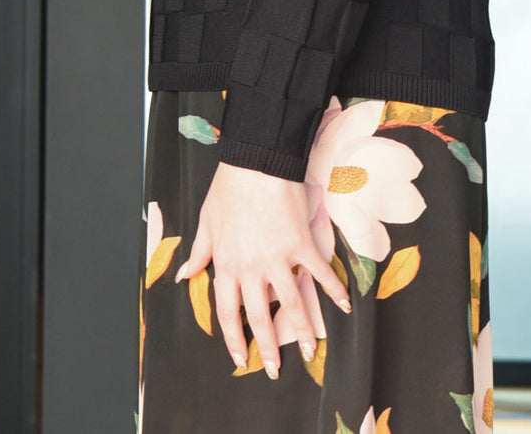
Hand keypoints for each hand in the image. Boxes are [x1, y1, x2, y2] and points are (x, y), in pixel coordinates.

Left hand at [174, 159, 351, 377]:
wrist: (255, 161)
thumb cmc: (228, 188)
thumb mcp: (206, 221)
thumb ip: (199, 252)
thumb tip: (185, 275)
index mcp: (226, 264)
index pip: (227, 311)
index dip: (232, 337)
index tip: (239, 356)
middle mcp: (251, 268)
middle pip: (259, 316)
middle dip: (268, 346)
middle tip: (275, 369)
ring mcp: (278, 258)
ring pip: (290, 303)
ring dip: (302, 329)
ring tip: (310, 350)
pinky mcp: (301, 244)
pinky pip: (318, 273)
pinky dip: (333, 289)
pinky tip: (344, 305)